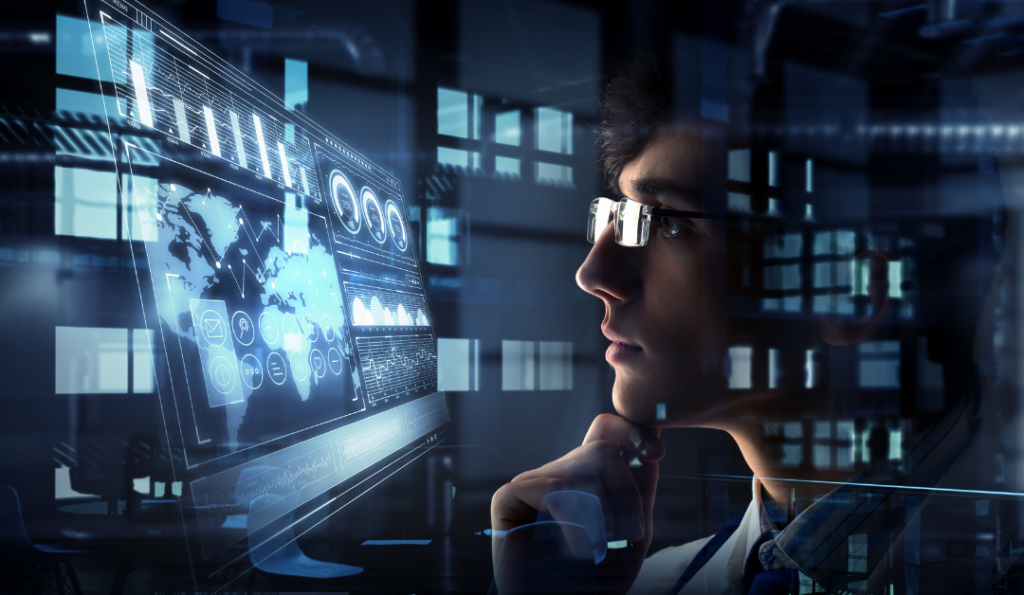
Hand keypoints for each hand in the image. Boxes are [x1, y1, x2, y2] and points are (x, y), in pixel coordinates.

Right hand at [491, 414, 664, 592]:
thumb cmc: (598, 581)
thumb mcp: (633, 531)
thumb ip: (640, 484)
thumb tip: (651, 424)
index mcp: (586, 478)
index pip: (605, 430)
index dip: (631, 430)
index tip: (656, 452)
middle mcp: (557, 474)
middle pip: (601, 448)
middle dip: (626, 493)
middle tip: (630, 534)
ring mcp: (531, 483)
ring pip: (582, 467)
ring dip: (604, 513)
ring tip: (602, 549)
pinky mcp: (507, 498)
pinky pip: (554, 486)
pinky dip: (576, 523)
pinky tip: (578, 551)